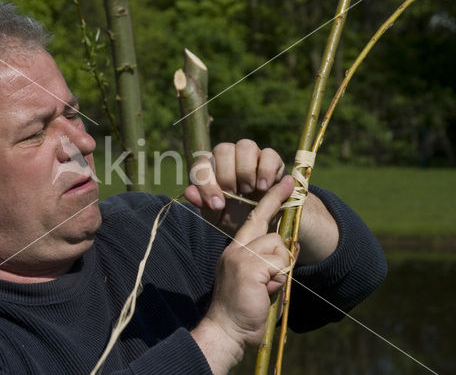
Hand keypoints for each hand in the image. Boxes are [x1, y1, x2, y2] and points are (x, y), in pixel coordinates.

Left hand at [184, 139, 285, 233]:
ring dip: (245, 170)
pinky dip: (266, 170)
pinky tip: (264, 187)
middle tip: (234, 195)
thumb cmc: (233, 217)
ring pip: (245, 146)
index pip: (201, 166)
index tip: (217, 205)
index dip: (207, 184)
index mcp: (210, 168)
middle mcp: (228, 157)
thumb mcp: (216, 216)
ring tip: (248, 190)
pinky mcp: (272, 160)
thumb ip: (203, 204)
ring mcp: (251, 155)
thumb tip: (189, 192)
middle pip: (223, 149)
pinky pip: (269, 154)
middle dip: (226, 174)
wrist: (261, 224)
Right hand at [191, 176, 294, 373]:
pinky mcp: (249, 266)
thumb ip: (267, 263)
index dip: (271, 199)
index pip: (255, 218)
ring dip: (280, 270)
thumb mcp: (255, 280)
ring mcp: (241, 255)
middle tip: (282, 215)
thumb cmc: (243, 309)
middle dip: (278, 232)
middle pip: (270, 230)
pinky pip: (279, 263)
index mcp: (236, 250)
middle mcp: (236, 248)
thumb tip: (287, 251)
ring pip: (278, 246)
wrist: (226, 330)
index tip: (288, 182)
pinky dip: (278, 279)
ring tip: (265, 288)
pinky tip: (264, 291)